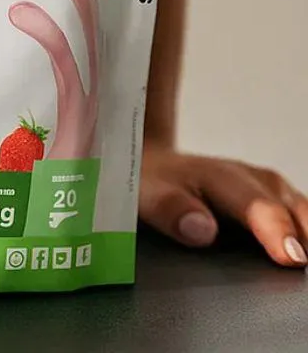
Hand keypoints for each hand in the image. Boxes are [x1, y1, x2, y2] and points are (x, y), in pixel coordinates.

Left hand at [140, 141, 307, 268]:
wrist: (157, 165)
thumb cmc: (154, 183)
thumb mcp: (148, 192)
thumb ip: (171, 209)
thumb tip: (202, 231)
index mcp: (223, 177)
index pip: (257, 205)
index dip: (276, 231)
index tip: (291, 258)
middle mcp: (257, 181)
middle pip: (294, 212)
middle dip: (303, 240)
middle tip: (303, 270)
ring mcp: (274, 192)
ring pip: (304, 216)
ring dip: (306, 239)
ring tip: (303, 273)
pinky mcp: (282, 205)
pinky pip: (302, 221)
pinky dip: (304, 238)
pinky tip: (298, 257)